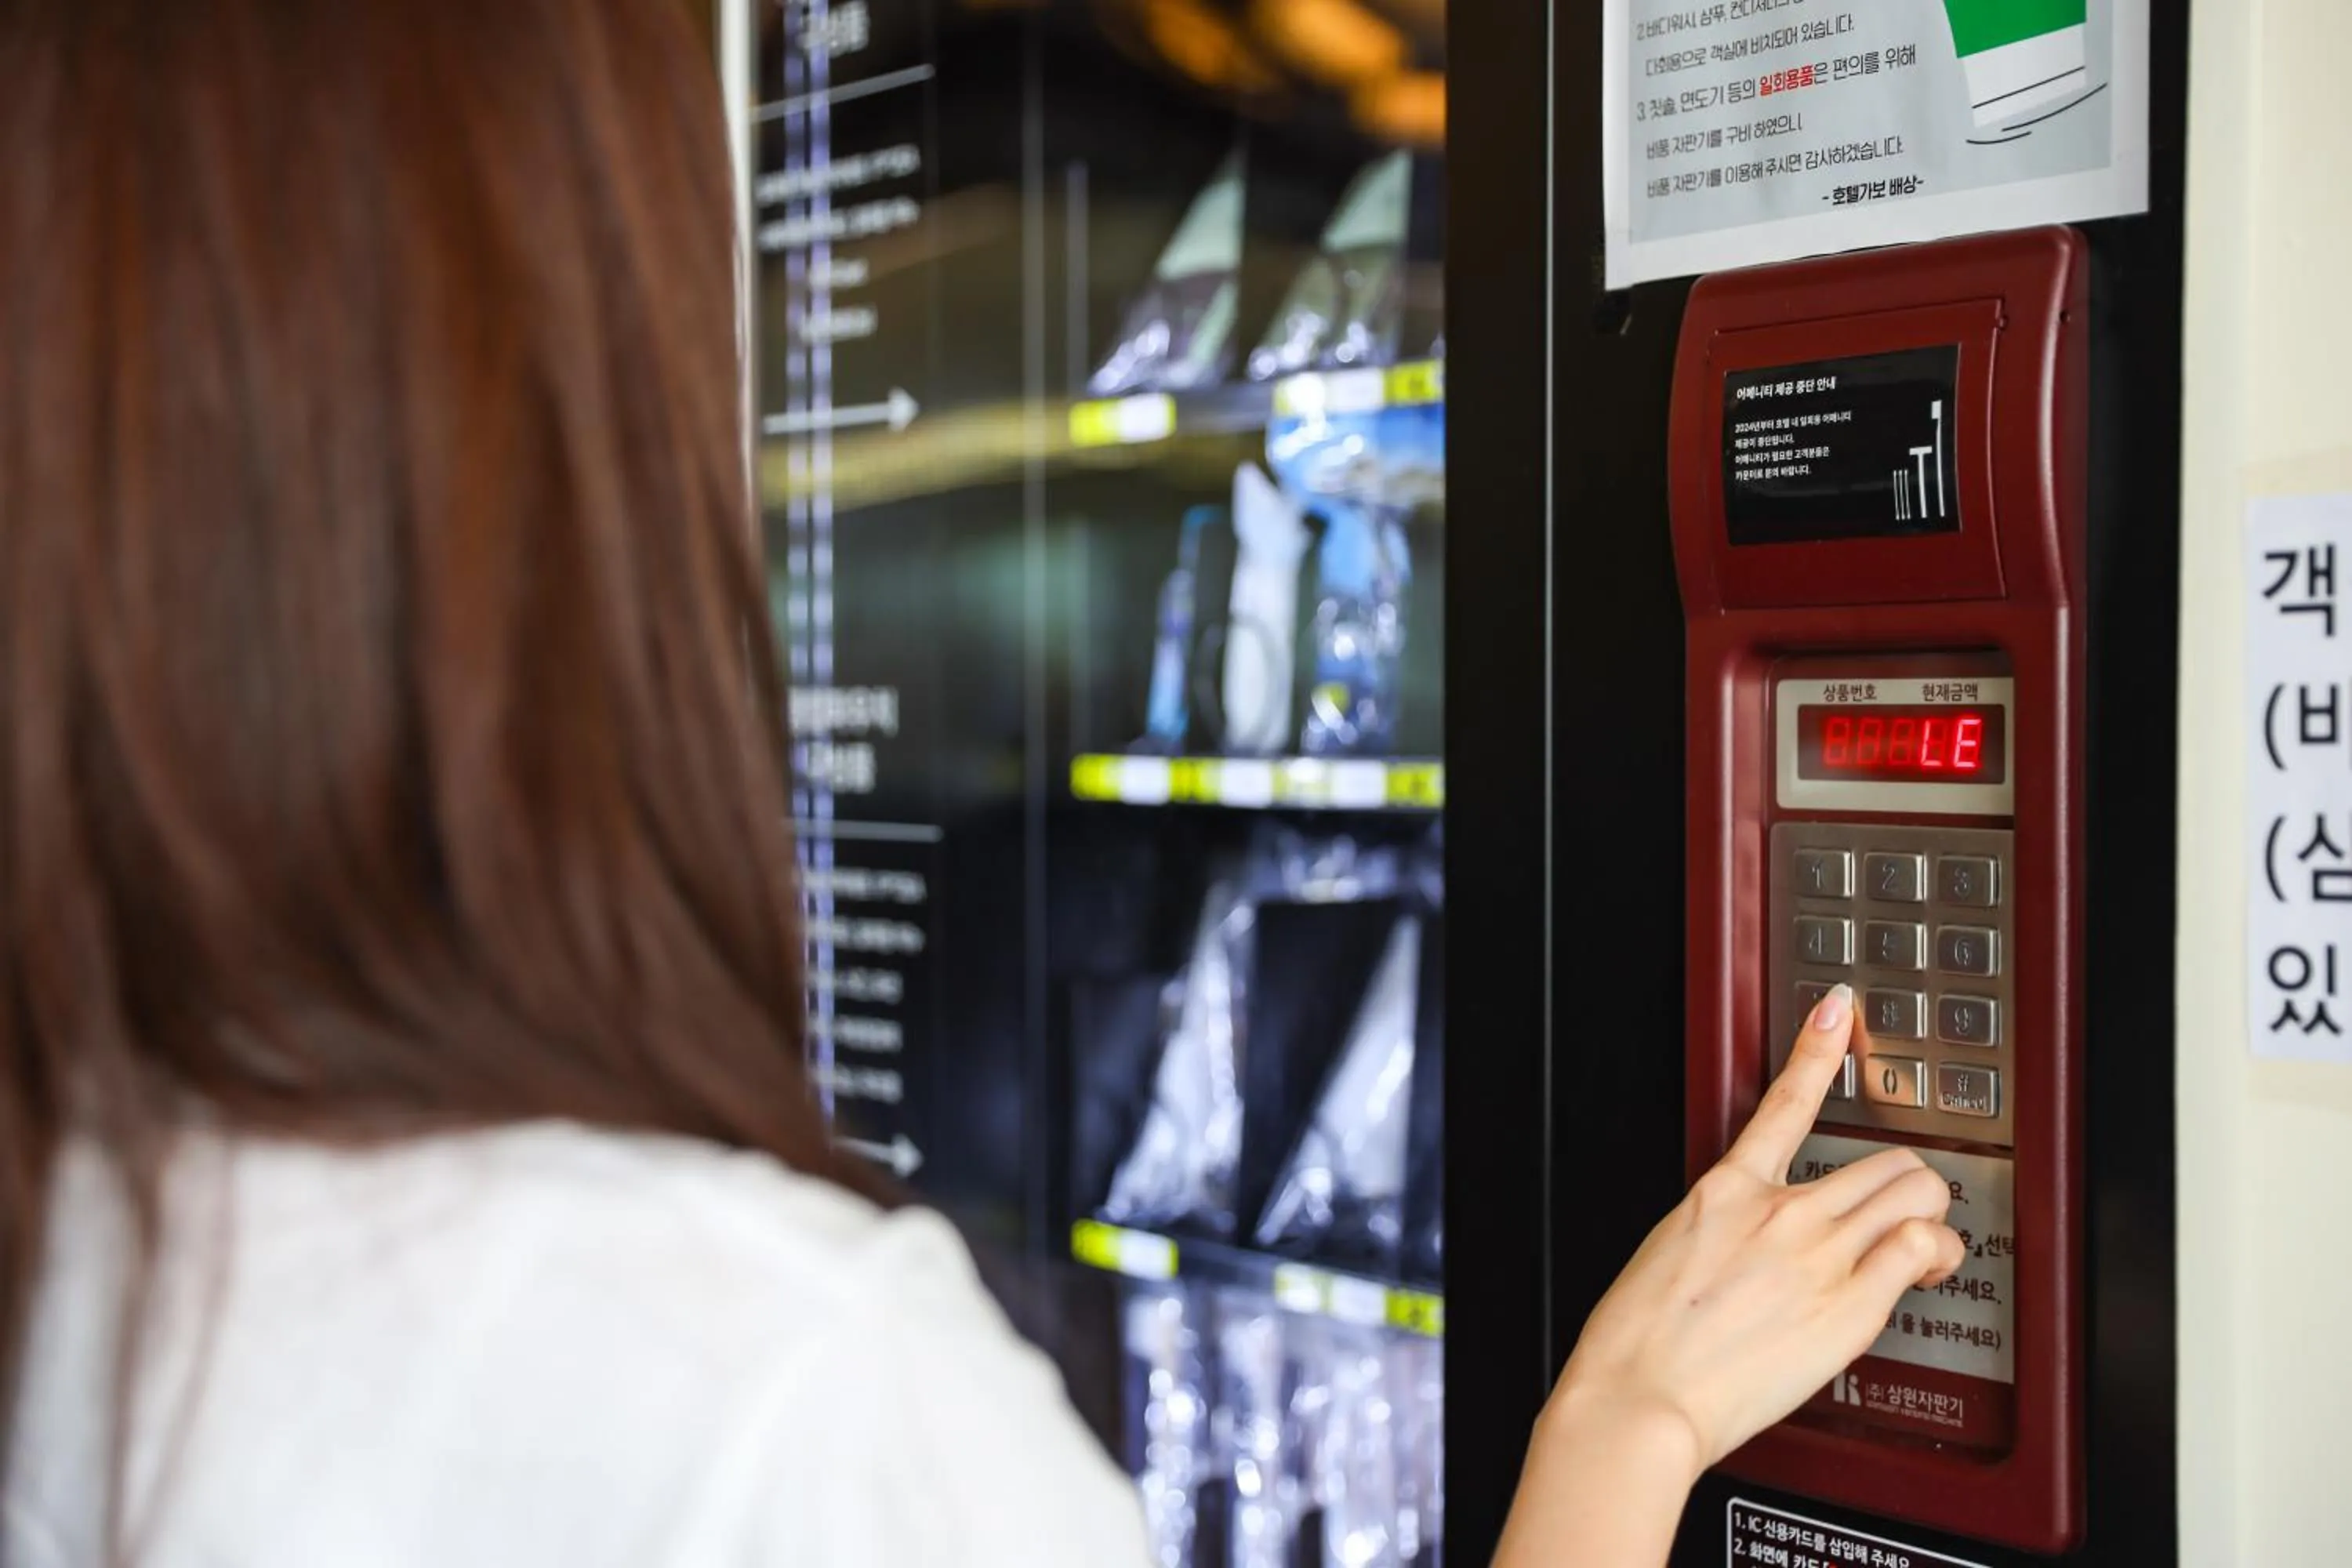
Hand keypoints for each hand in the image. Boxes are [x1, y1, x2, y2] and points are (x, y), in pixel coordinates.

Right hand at [1545, 983, 1966, 1479]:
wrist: (1640, 1395)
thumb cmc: (1637, 1342)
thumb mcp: (1666, 1255)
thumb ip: (1722, 1235)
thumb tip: (1746, 1249)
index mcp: (1725, 1191)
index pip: (1786, 1100)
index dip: (1819, 1047)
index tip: (1837, 1012)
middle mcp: (1780, 1211)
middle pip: (1885, 1160)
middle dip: (1905, 1183)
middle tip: (1900, 1212)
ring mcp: (1820, 1253)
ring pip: (1917, 1193)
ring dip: (1930, 1216)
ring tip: (1925, 1246)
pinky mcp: (1851, 1304)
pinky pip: (1923, 1249)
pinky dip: (1940, 1257)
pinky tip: (1932, 1273)